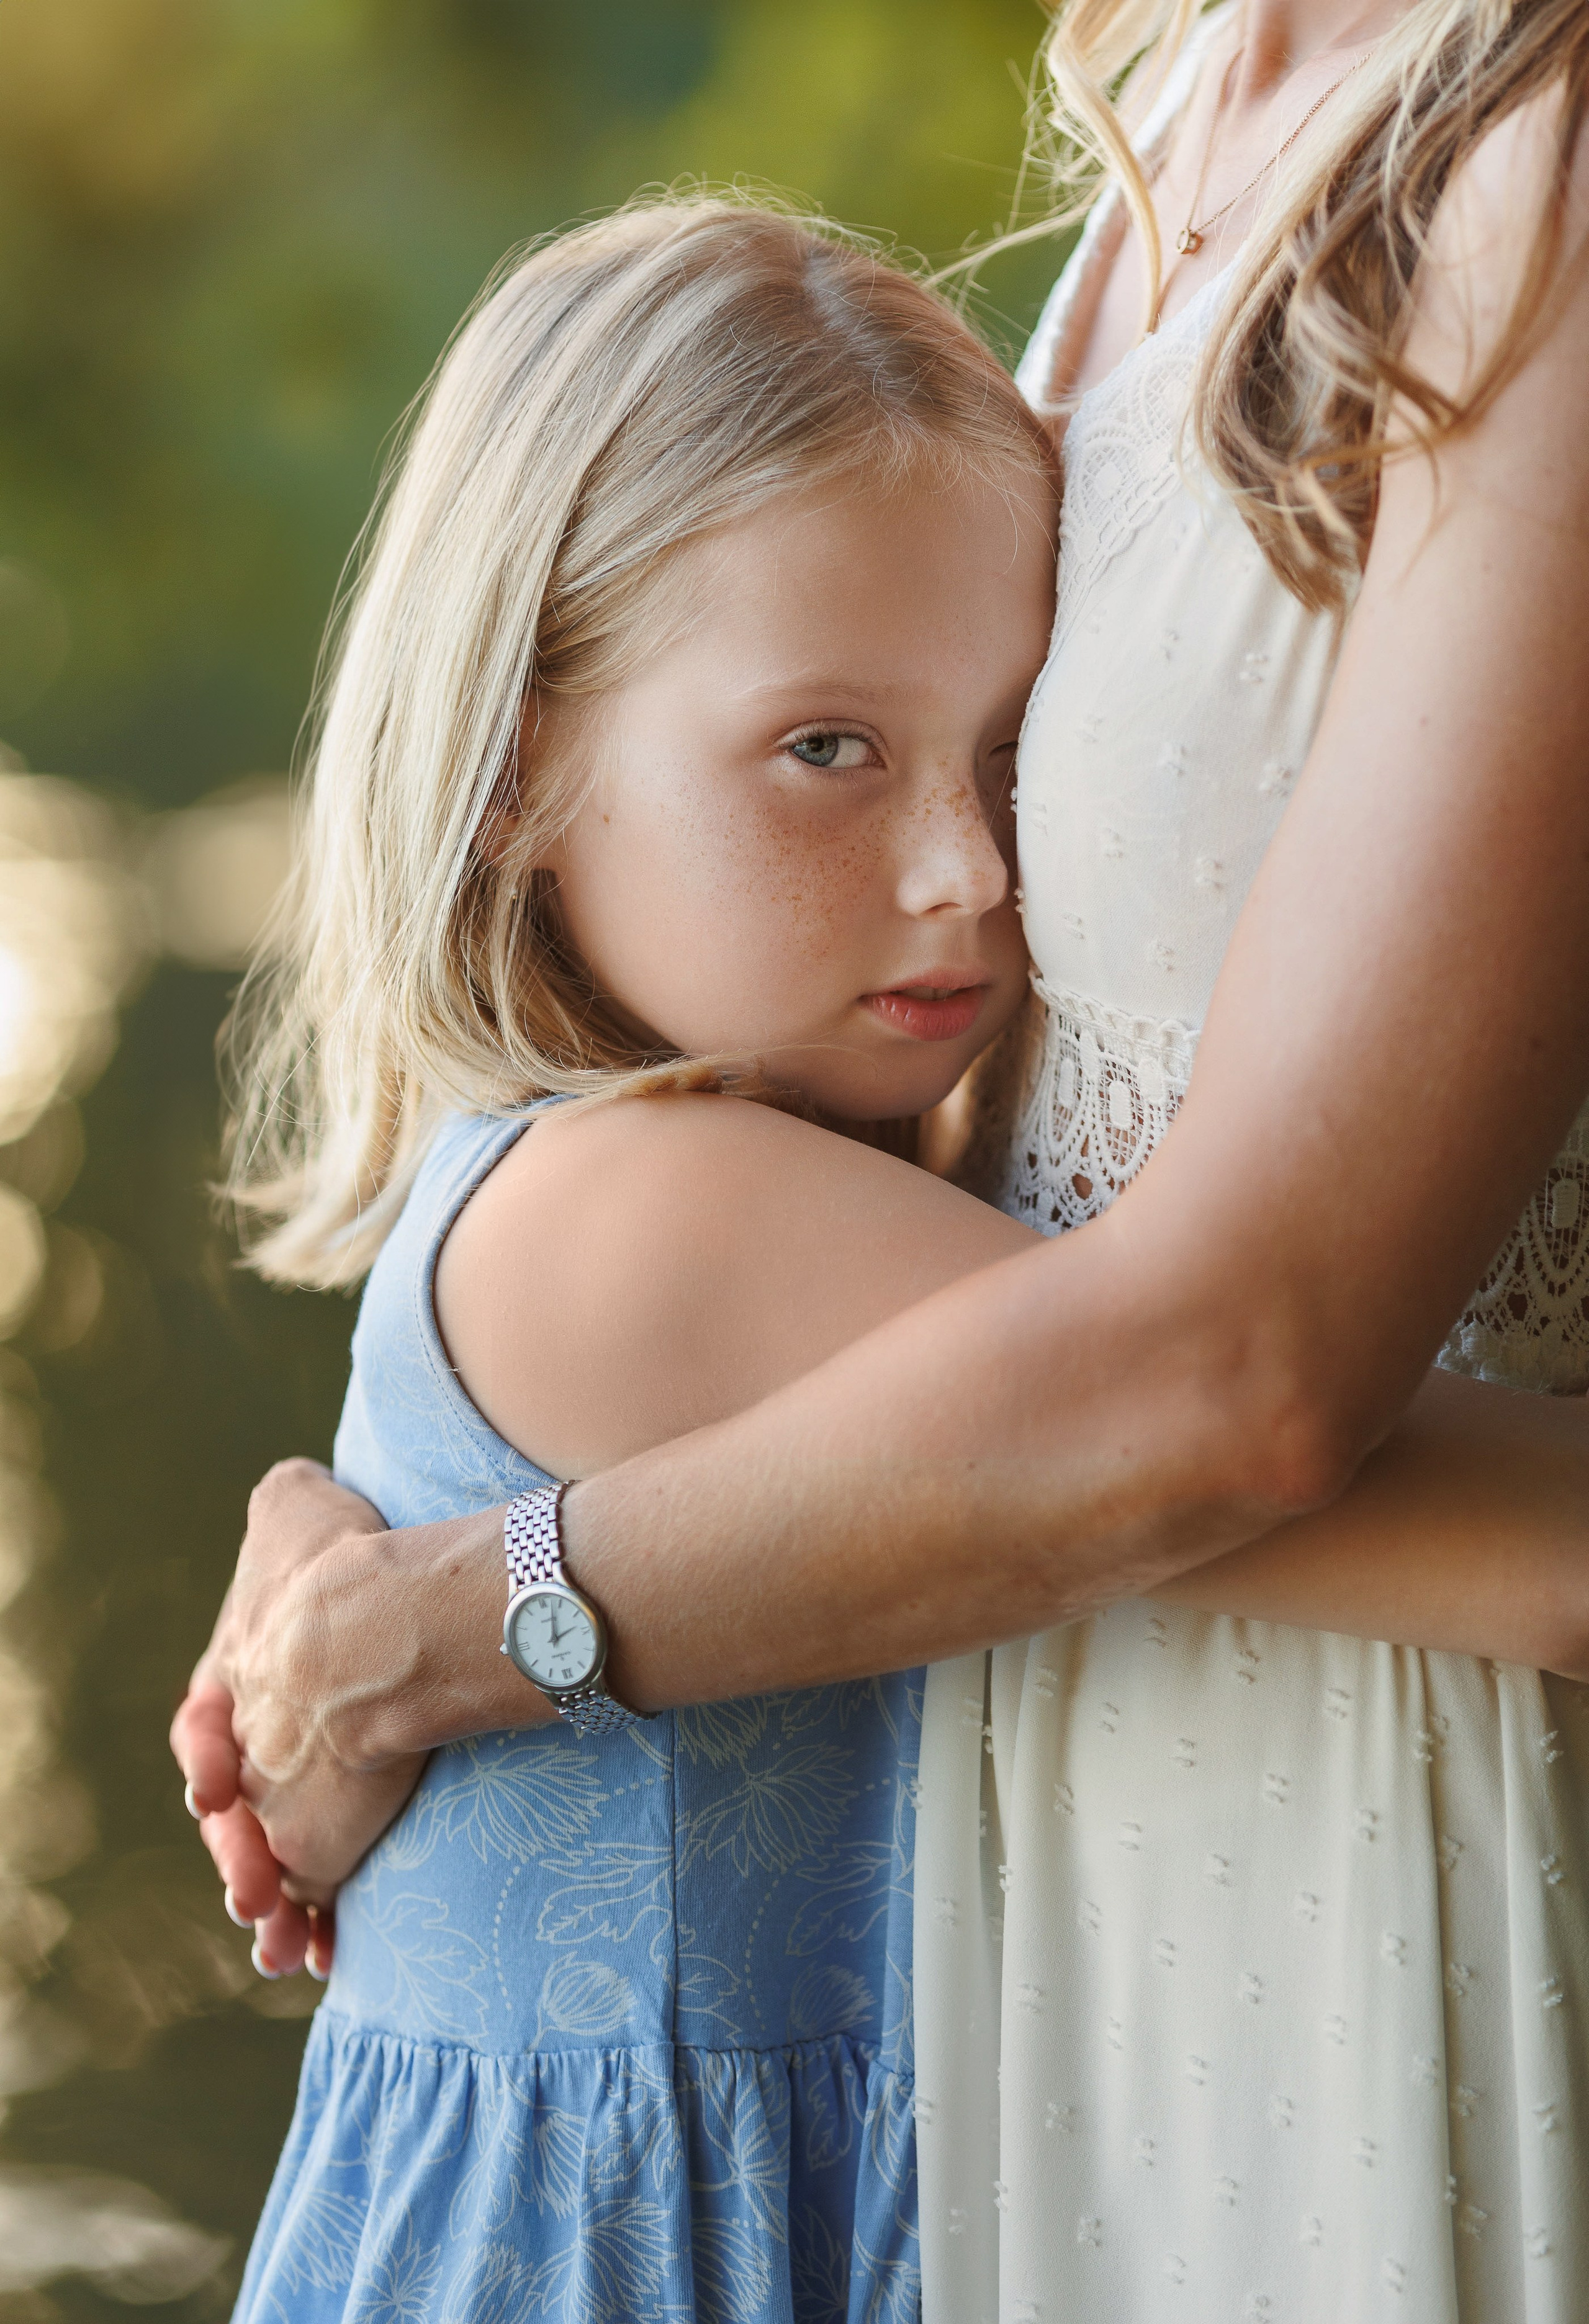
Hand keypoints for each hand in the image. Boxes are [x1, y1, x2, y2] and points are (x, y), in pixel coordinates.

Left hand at [172, 1463, 426, 1973]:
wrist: (361, 1638)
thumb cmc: (335, 1565)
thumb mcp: (294, 1507)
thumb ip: (287, 1504)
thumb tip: (294, 1487)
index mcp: (228, 1682)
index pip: (204, 1727)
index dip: (213, 1746)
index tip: (223, 1770)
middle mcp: (243, 1752)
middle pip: (230, 1811)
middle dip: (239, 1843)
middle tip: (251, 1871)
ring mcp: (276, 1806)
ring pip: (262, 1869)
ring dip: (268, 1899)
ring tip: (278, 1937)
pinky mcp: (317, 1850)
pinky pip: (312, 1900)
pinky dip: (312, 1927)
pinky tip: (320, 1951)